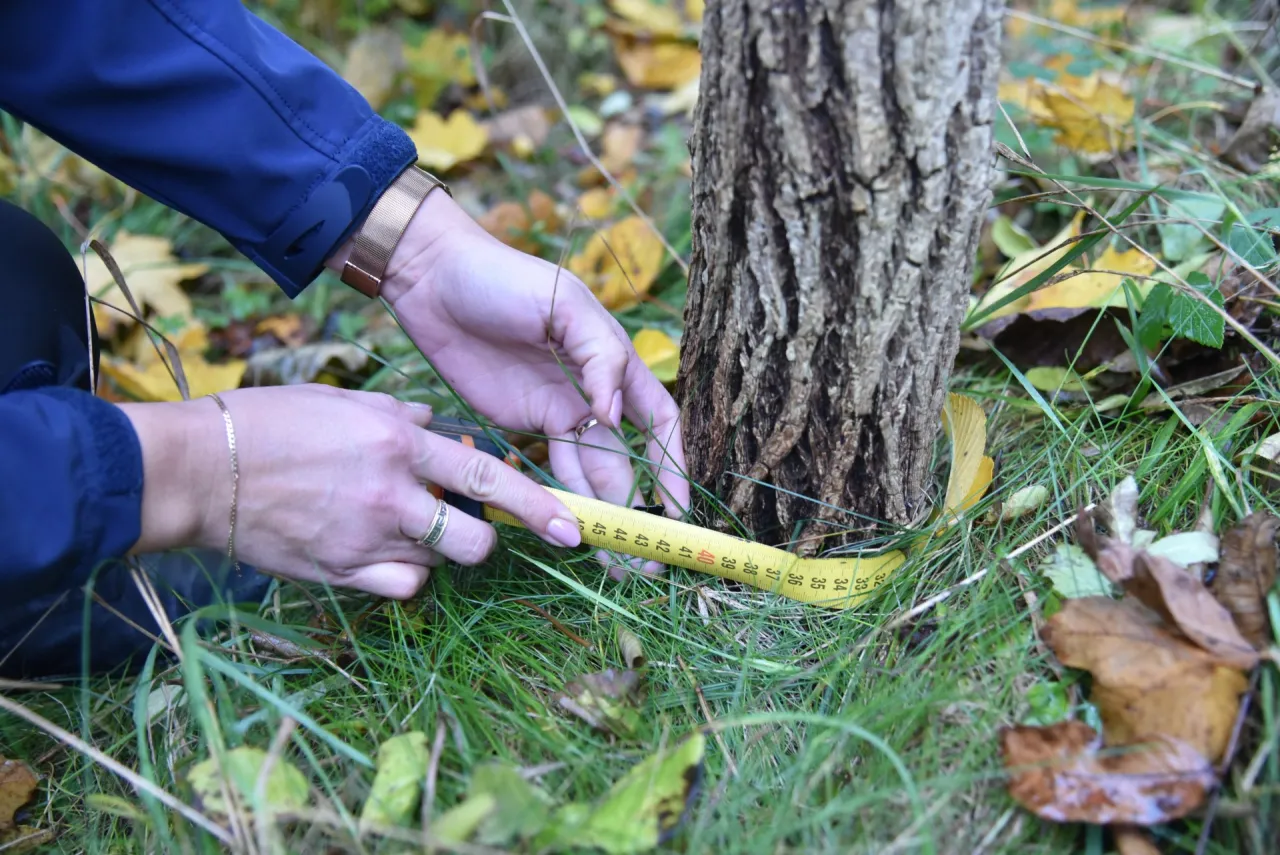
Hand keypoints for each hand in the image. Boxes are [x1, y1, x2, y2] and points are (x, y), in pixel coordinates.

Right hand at [121, 385, 581, 597]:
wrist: (202, 469)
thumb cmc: (271, 424)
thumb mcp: (343, 401)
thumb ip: (399, 416)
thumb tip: (435, 423)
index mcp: (397, 442)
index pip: (487, 476)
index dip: (536, 504)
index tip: (571, 525)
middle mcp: (391, 493)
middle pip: (474, 538)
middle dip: (486, 538)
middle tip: (469, 525)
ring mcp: (365, 537)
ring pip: (438, 562)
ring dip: (437, 550)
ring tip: (404, 527)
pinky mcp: (340, 572)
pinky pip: (403, 588)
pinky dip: (405, 577)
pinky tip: (383, 555)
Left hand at [352, 192, 689, 575]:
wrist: (431, 278)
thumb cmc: (501, 278)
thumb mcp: (561, 303)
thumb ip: (598, 355)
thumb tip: (616, 415)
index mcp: (613, 357)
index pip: (658, 419)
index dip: (672, 464)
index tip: (678, 508)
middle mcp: (593, 390)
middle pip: (628, 459)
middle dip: (640, 506)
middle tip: (645, 556)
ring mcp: (557, 408)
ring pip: (593, 472)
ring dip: (606, 514)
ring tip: (615, 561)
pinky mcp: (522, 421)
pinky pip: (554, 467)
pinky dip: (567, 498)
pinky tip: (575, 529)